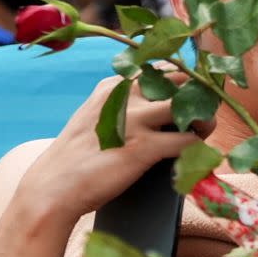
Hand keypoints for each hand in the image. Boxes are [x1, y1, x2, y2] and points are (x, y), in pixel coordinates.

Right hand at [20, 72, 212, 221]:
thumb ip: (119, 104)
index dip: (182, 82)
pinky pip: (188, 141)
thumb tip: (156, 106)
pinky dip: (198, 149)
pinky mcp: (145, 148)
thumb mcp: (94, 116)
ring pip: (191, 107)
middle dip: (198, 94)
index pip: (162, 68)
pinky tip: (196, 156)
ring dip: (204, 120)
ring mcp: (136, 120)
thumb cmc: (77, 157)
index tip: (191, 95)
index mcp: (115, 84)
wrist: (53, 188)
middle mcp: (127, 95)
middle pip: (182, 80)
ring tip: (202, 132)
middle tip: (203, 111)